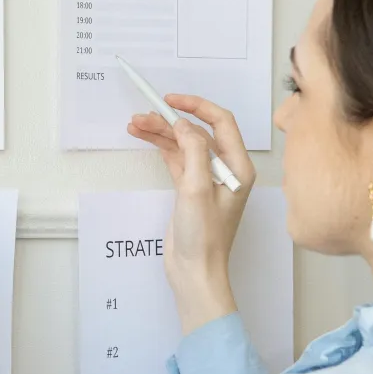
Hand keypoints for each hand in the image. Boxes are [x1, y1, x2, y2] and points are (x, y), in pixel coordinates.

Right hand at [128, 95, 255, 333]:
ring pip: (183, 145)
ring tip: (134, 125)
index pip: (221, 122)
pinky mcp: (190, 190)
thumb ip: (193, 151)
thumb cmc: (204, 237)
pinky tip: (144, 138)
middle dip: (170, 121)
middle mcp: (225, 169)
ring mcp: (207, 179)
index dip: (196, 106)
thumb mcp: (197, 188)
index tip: (170, 101)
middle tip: (143, 114)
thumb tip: (183, 124)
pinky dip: (160, 148)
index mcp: (237, 167)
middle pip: (197, 132)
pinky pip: (176, 159)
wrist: (195, 272)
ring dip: (161, 133)